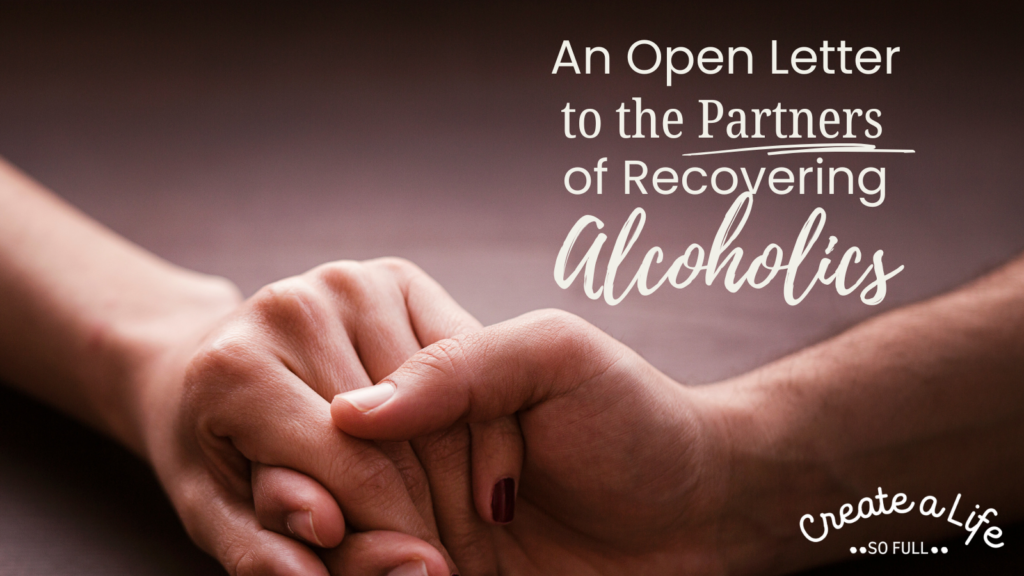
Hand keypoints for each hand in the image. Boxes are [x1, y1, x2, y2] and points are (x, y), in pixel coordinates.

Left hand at [136, 258, 520, 575]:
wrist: (198, 361)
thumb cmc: (206, 447)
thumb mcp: (216, 517)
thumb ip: (272, 550)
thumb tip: (360, 558)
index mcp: (237, 369)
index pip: (353, 471)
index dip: (401, 536)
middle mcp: (296, 308)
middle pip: (402, 437)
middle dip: (431, 511)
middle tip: (438, 557)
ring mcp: (351, 283)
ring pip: (442, 400)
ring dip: (458, 470)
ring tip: (450, 518)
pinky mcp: (394, 275)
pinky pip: (464, 358)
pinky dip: (476, 418)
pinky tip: (466, 466)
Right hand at [331, 309, 745, 575]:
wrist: (702, 518)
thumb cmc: (636, 420)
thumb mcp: (554, 357)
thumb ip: (459, 363)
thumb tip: (349, 409)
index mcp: (432, 379)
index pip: (340, 403)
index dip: (325, 438)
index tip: (336, 468)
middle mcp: (416, 446)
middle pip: (327, 471)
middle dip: (340, 504)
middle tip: (401, 536)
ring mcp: (425, 511)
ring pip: (343, 533)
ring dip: (361, 555)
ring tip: (433, 568)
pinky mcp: (438, 568)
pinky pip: (378, 572)